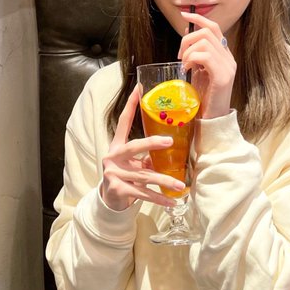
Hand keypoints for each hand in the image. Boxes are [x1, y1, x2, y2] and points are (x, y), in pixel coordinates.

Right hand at [101, 85, 185, 210]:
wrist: (109, 200)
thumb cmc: (125, 175)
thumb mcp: (133, 163)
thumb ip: (146, 156)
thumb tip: (170, 149)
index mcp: (117, 145)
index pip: (123, 121)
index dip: (131, 105)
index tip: (139, 89)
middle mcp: (113, 157)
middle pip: (134, 146)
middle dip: (152, 143)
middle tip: (169, 141)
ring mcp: (114, 173)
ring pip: (144, 175)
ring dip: (164, 180)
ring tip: (180, 184)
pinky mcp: (118, 189)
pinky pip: (143, 194)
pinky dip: (159, 198)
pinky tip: (171, 201)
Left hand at [178, 11, 236, 118]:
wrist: (212, 122)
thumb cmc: (203, 100)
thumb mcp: (199, 73)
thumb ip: (197, 57)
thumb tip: (185, 42)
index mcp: (224, 56)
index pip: (214, 28)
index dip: (199, 19)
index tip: (184, 16)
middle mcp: (229, 59)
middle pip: (207, 32)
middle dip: (187, 38)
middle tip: (179, 56)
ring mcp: (228, 67)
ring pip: (204, 42)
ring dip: (188, 51)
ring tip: (184, 66)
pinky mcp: (223, 77)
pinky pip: (205, 55)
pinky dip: (191, 59)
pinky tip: (187, 70)